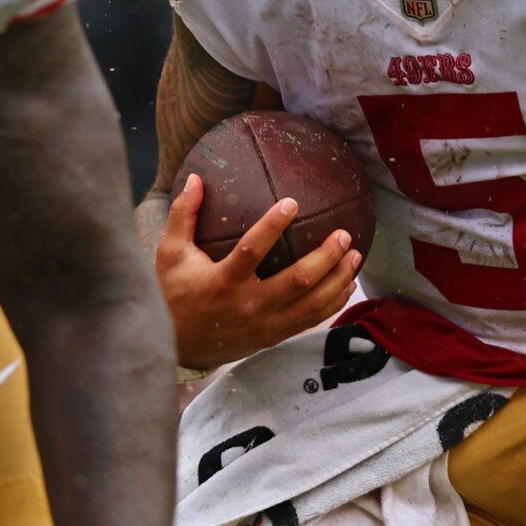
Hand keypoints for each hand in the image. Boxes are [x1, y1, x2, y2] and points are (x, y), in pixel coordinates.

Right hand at [154, 173, 361, 370]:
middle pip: (297, 282)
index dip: (273, 226)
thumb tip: (194, 178)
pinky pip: (311, 320)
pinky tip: (347, 284)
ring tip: (355, 255)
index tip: (292, 203)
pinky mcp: (274, 337)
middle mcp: (248, 305)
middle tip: (344, 234)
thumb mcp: (170, 254)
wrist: (177, 347)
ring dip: (338, 279)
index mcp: (223, 281)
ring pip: (312, 304)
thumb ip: (183, 215)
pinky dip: (333, 302)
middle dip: (325, 257)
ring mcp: (265, 325)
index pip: (252, 251)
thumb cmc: (174, 294)